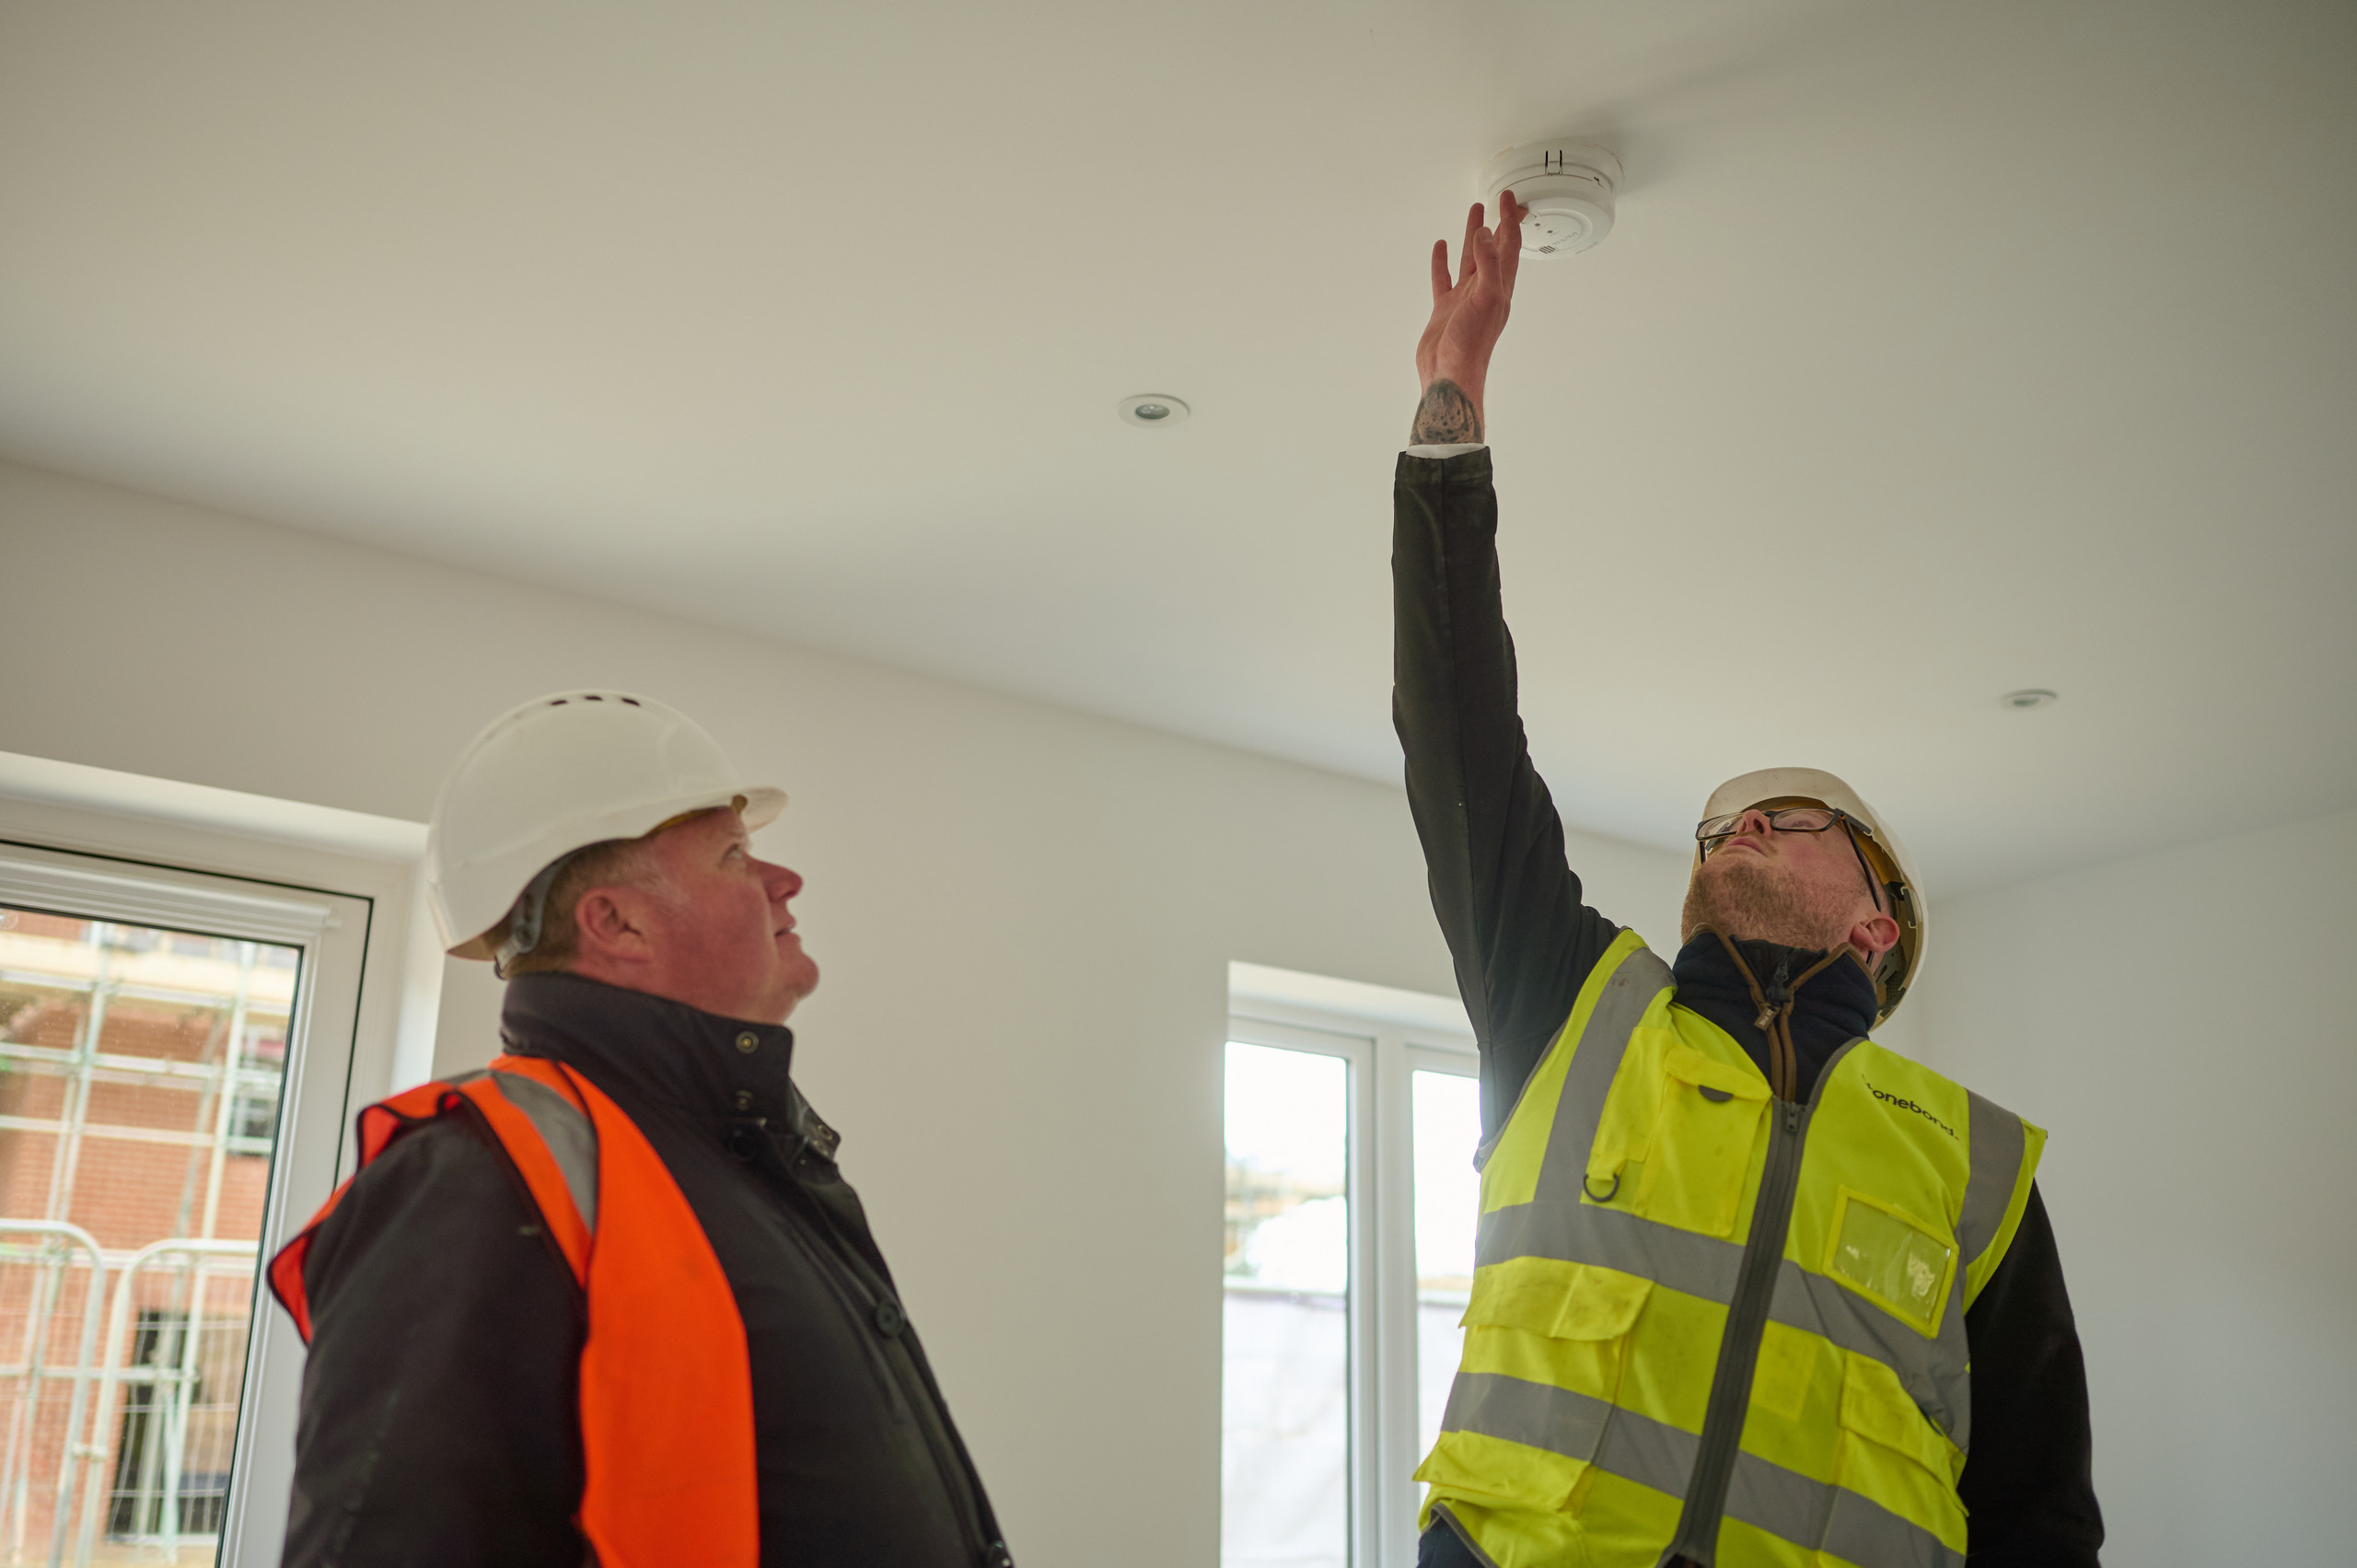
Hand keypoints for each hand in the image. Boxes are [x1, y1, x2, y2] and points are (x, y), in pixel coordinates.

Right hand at [1410, 191, 1525, 443]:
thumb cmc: (1471, 344)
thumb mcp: (1486, 298)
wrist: (1450, 374)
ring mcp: (1465, 298)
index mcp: (1500, 286)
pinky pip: (1444, 278)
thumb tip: (1486, 233)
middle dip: (1497, 223)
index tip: (1509, 198)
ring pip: (1470, 258)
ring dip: (1472, 235)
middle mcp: (1485, 289)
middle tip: (1500, 201)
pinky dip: (1443, 261)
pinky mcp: (1445, 308)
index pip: (1509, 245)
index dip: (1510, 219)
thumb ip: (1487, 265)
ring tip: (1474, 211)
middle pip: (1493, 247)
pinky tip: (1442, 247)